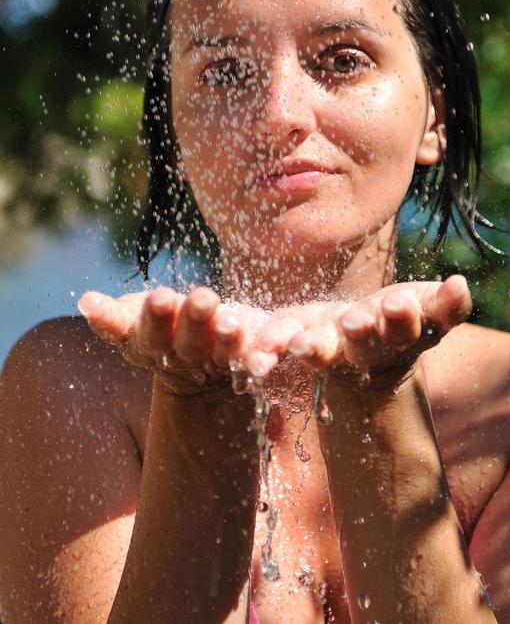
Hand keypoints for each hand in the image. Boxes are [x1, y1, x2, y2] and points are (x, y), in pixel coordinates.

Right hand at [77, 286, 270, 390]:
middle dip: (195, 321)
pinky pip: (259, 356)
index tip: (160, 296)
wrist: (200, 361)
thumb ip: (112, 316)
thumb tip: (85, 301)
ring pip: (224, 351)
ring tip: (235, 318)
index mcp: (150, 347)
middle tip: (204, 297)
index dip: (154, 319)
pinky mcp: (251, 356)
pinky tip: (276, 345)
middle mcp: (184, 357)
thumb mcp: (134, 318)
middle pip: (189, 343)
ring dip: (229, 336)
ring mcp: (219, 360)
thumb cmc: (160, 326)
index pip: (147, 335)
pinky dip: (266, 352)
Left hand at [272, 276, 471, 384]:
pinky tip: (257, 344)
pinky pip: (277, 342)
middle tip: (355, 321)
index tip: (400, 302)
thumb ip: (446, 304)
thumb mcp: (426, 308)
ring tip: (297, 344)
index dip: (404, 319)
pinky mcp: (293, 342)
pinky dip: (267, 343)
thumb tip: (461, 284)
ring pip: (320, 353)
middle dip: (360, 334)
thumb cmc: (398, 315)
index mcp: (400, 337)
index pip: (408, 330)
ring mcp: (328, 349)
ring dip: (311, 349)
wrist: (357, 341)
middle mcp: (364, 350)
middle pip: (364, 346)